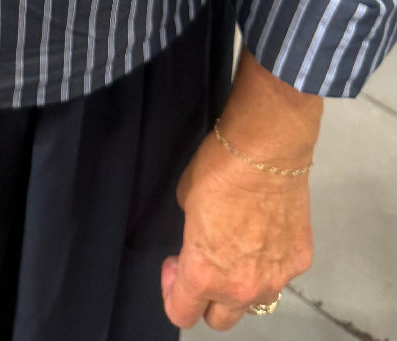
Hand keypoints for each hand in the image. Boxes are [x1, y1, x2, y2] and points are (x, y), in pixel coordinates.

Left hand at [161, 130, 313, 329]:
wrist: (267, 150)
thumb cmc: (218, 170)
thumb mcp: (186, 201)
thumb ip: (190, 235)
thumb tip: (200, 238)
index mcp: (204, 275)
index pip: (181, 314)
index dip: (171, 291)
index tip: (175, 264)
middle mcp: (241, 288)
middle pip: (220, 320)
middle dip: (207, 298)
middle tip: (205, 263)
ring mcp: (276, 279)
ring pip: (254, 301)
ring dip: (240, 285)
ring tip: (238, 249)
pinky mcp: (300, 262)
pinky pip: (279, 274)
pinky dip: (269, 262)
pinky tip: (266, 231)